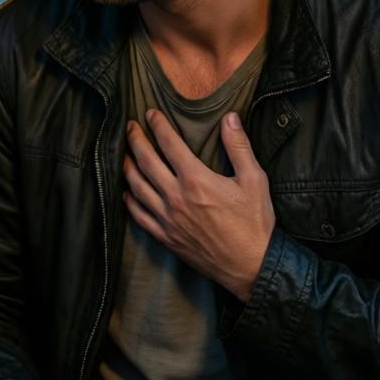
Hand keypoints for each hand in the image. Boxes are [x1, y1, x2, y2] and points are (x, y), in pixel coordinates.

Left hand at [123, 109, 274, 301]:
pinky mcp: (166, 237)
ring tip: (124, 154)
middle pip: (146, 162)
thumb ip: (239, 146)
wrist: (251, 266)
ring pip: (137, 187)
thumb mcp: (254, 179)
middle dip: (135, 140)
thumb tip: (229, 117)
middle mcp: (176, 197)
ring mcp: (168, 218)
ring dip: (127, 167)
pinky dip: (129, 201)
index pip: (169, 144)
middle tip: (129, 127)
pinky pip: (139, 216)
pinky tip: (127, 192)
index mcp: (196, 179)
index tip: (149, 113)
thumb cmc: (255, 223)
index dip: (157, 125)